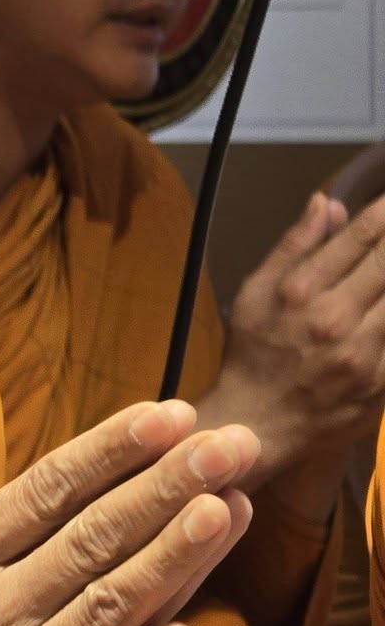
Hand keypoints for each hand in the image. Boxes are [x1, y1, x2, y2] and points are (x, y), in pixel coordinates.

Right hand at [201, 191, 384, 486]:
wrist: (258, 423)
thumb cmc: (254, 353)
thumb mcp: (256, 291)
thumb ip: (296, 245)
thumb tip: (326, 203)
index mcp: (301, 292)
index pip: (359, 239)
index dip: (383, 215)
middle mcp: (334, 319)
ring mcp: (363, 353)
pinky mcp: (381, 381)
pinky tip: (382, 309)